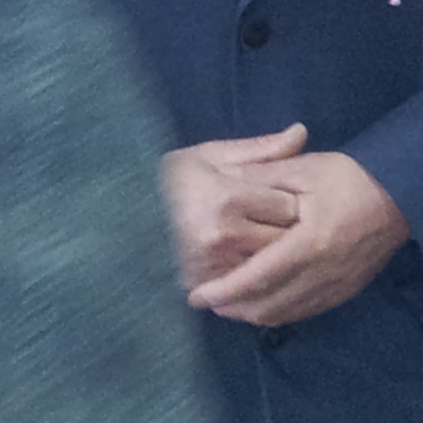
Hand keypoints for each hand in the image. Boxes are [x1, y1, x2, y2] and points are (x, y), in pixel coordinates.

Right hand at [160, 126, 305, 291]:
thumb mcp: (211, 156)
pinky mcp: (204, 289)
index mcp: (226, 199)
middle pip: (285, 241)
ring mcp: (212, 268)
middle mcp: (222, 237)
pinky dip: (258, 279)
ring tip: (279, 245)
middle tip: (293, 225)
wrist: (120, 217)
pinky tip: (258, 267)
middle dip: (293, 233)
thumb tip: (301, 133)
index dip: (296, 202)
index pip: (289, 206)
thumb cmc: (169, 181)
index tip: (290, 199)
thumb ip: (260, 149)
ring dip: (280, 259)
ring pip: (271, 268)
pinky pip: (249, 288)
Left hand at [186, 146, 409, 327]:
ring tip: (229, 305)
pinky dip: (278, 312)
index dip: (224, 291)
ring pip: (285, 314)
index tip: (197, 296)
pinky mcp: (346, 292)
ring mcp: (336, 287)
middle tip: (207, 301)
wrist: (405, 195)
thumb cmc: (352, 178)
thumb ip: (263, 179)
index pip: (258, 277)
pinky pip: (304, 312)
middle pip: (267, 305)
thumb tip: (224, 185)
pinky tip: (264, 303)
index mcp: (311, 243)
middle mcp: (323, 273)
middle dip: (232, 308)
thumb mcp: (305, 169)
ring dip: (252, 314)